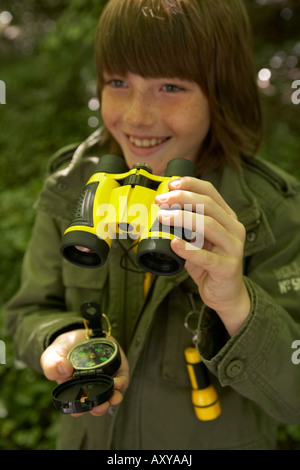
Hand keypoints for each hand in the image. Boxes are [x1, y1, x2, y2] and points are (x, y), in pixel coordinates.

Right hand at [40, 329, 128, 415]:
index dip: (79, 410)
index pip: (77, 406)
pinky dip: (121, 383)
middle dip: (100, 408)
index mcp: (74, 390)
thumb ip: (52, 364)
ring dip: (113, 398)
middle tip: (100, 406)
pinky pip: (122, 379)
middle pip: (97, 403)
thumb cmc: (64, 349)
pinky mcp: (117, 368)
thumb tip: (63, 370)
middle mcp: (91, 387)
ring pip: (111, 394)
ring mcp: (104, 378)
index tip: (80, 410)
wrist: (80, 333)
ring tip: (113, 397)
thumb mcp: (52, 355)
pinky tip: (118, 382)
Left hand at [155, 177, 249, 335]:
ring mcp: (233, 248)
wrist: (225, 294)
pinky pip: (206, 257)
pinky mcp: (228, 267)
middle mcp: (234, 229)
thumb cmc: (210, 265)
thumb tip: (161, 211)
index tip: (170, 184)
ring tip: (163, 218)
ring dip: (182, 219)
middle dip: (182, 199)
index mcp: (227, 218)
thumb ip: (187, 226)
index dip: (190, 184)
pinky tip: (174, 244)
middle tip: (161, 201)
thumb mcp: (199, 240)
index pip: (211, 192)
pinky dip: (188, 249)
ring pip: (208, 225)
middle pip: (208, 205)